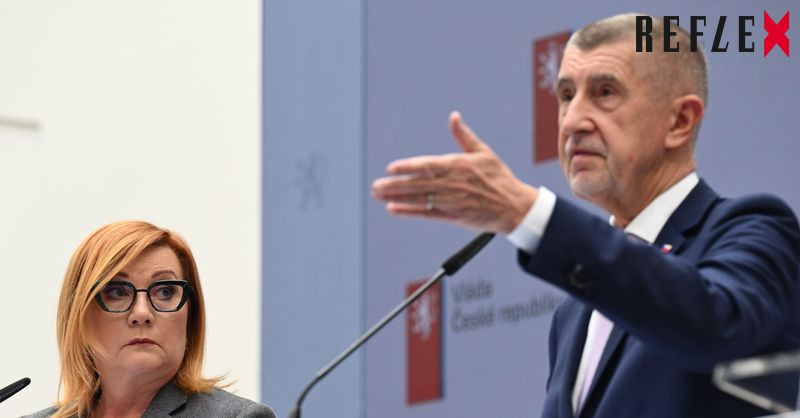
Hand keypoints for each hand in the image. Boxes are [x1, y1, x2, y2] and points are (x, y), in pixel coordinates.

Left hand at [371, 111, 537, 233]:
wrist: (515, 207)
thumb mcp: (483, 152)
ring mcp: (452, 202)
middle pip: (418, 184)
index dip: (408, 167)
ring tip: (379, 195)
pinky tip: (393, 208)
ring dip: (397, 197)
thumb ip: (464, 136)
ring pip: (419, 199)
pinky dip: (409, 212)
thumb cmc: (499, 178)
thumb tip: (453, 116)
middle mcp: (453, 184)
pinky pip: (427, 214)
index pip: (428, 166)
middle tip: (375, 186)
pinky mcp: (454, 217)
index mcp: (459, 166)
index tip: (391, 168)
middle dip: (395, 185)